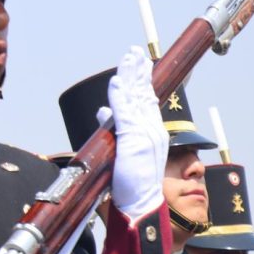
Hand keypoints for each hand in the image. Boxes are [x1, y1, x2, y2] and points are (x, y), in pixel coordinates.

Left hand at [97, 46, 166, 221]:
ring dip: (131, 76)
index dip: (141, 80)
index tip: (138, 63)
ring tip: (129, 57)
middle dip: (138, 71)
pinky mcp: (133, 139)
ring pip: (137, 98)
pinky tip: (117, 81)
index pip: (145, 99)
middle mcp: (150, 128)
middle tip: (134, 51)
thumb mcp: (123, 149)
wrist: (140, 202)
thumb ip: (115, 127)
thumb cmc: (130, 181)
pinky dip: (120, 96)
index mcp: (149, 131)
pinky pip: (125, 112)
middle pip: (143, 93)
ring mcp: (143, 133)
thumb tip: (103, 110)